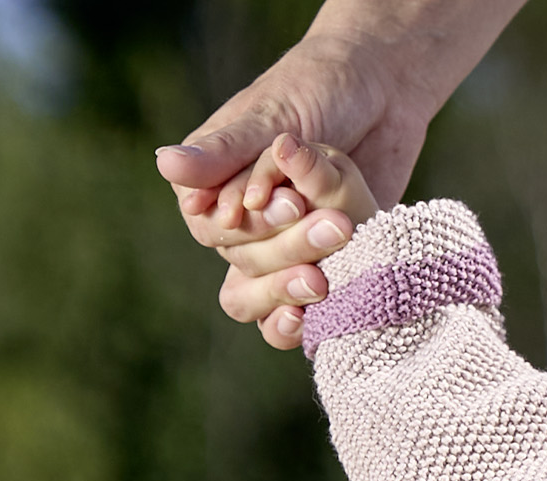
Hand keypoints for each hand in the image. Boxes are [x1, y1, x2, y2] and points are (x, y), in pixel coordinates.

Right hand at [156, 0, 527, 348]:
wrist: (381, 92)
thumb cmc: (317, 90)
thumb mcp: (271, 115)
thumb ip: (225, 150)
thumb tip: (164, 163)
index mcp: (212, 182)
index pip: (209, 227)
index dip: (247, 226)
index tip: (288, 204)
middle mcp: (237, 222)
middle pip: (243, 262)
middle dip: (287, 247)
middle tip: (335, 225)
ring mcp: (276, 249)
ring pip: (262, 295)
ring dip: (292, 289)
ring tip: (326, 277)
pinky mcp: (315, 268)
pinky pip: (291, 314)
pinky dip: (297, 324)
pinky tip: (311, 322)